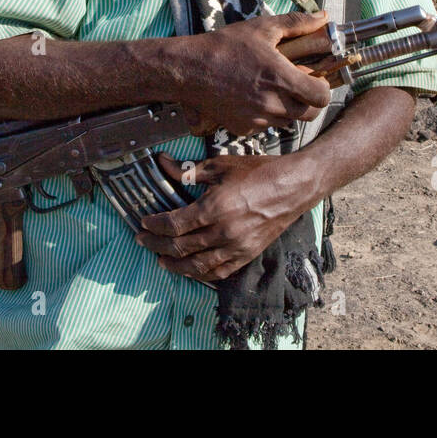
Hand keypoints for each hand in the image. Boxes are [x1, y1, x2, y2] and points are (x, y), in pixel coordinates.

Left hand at [135, 151, 314, 282]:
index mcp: (214, 208)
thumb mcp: (220, 166)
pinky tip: (190, 270)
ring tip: (161, 260)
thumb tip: (162, 163)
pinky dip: (200, 274)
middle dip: (157, 245)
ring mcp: (236, 247)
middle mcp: (223, 232)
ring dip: (175, 265)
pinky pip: (219, 272)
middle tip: (143, 241)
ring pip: (197, 266)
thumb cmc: (257, 172)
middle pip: (181, 247)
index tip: (143, 223)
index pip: (174, 225)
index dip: (155, 226)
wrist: (293, 186)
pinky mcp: (247, 255)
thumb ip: (187, 171)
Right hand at [175, 10, 331, 138]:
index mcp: (280, 78)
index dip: (322, 88)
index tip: (314, 79)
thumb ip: (296, 23)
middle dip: (309, 101)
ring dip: (288, 109)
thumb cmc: (224, 46)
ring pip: (288, 121)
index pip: (322, 97)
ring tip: (273, 90)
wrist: (188, 69)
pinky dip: (267, 116)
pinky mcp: (243, 128)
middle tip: (297, 85)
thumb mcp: (262, 28)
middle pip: (310, 114)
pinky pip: (266, 126)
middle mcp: (272, 103)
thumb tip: (323, 17)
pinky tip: (254, 98)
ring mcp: (257, 119)